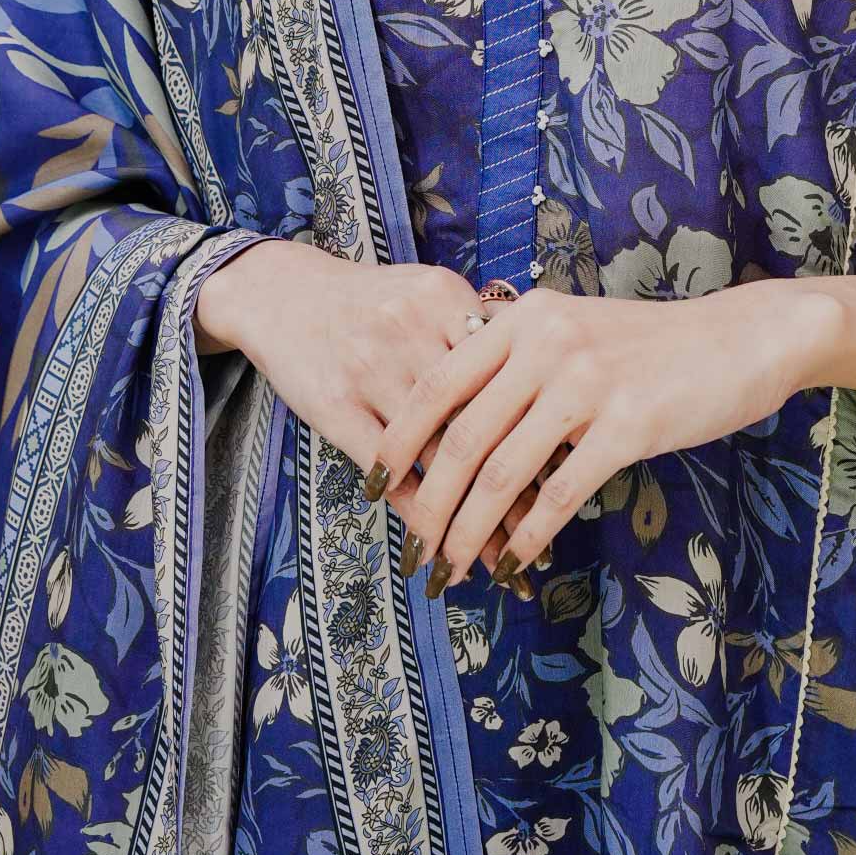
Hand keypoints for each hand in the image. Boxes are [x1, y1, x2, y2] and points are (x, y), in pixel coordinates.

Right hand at [193, 240, 542, 582]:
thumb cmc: (370, 303)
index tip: (573, 474)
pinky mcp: (335, 405)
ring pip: (438, 453)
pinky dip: (417, 512)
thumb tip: (543, 382)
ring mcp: (372, 368)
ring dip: (471, 516)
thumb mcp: (427, 294)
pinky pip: (388, 469)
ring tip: (500, 562)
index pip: (506, 372)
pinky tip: (437, 546)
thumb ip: (478, 329)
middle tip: (545, 537)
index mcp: (444, 297)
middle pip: (480, 418)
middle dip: (516, 485)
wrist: (281, 292)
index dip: (541, 427)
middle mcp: (412, 329)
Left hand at [368, 279, 814, 591]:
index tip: (373, 483)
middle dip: (429, 502)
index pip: (438, 383)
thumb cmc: (649, 345)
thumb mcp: (571, 329)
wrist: (736, 339)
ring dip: (471, 530)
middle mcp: (546, 342)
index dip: (399, 439)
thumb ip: (515, 361)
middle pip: (463, 436)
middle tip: (412, 549)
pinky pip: (561, 491)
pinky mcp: (627, 423)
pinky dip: (531, 535)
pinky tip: (515, 563)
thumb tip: (453, 422)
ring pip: (505, 472)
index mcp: (523, 317)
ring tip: (452, 568)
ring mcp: (586, 381)